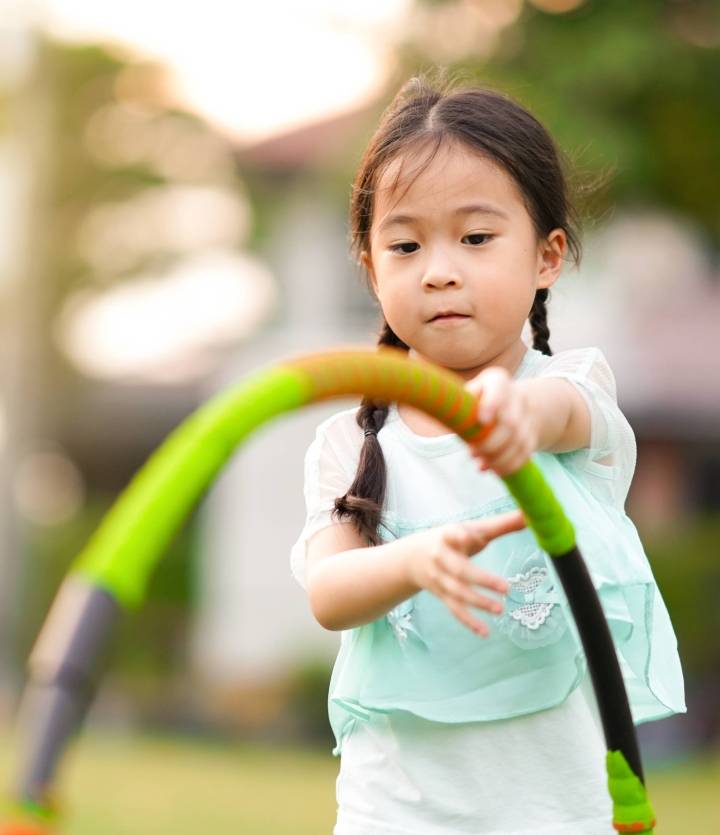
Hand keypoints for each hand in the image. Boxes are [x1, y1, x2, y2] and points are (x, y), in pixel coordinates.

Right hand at [405, 510, 524, 635]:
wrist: (413, 557)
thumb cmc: (452, 539)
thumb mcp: (472, 529)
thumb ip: (501, 525)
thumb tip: (530, 514)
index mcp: (448, 536)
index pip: (450, 534)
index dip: (457, 535)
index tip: (465, 535)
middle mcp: (440, 558)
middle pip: (459, 570)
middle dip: (481, 580)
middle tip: (506, 588)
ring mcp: (439, 578)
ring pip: (458, 592)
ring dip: (478, 603)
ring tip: (500, 610)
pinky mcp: (441, 594)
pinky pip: (455, 609)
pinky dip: (469, 621)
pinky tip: (485, 632)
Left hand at [466, 367, 539, 475]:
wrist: (509, 402)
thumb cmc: (476, 400)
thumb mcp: (466, 394)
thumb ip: (460, 404)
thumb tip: (452, 421)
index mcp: (497, 380)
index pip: (499, 387)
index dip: (492, 404)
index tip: (482, 420)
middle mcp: (517, 396)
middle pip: (511, 422)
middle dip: (491, 442)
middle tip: (473, 452)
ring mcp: (528, 416)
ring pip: (520, 441)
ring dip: (500, 457)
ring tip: (482, 464)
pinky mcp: (532, 435)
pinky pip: (526, 453)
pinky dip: (511, 465)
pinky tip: (496, 470)